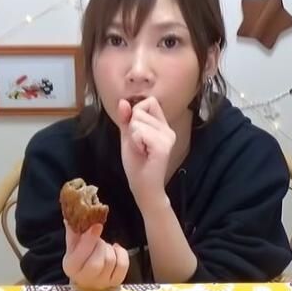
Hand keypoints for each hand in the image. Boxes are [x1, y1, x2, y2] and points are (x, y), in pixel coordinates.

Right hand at [62, 222, 128, 289]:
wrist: (88, 273)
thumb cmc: (79, 256)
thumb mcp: (73, 244)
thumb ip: (73, 231)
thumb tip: (71, 216)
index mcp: (71, 267)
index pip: (81, 256)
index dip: (90, 240)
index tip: (97, 226)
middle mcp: (85, 278)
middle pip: (97, 262)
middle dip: (100, 246)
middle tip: (99, 240)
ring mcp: (102, 282)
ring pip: (111, 261)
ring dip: (109, 248)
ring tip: (104, 247)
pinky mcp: (116, 281)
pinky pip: (123, 264)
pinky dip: (121, 253)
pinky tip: (115, 249)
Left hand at [115, 97, 174, 211]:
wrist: (143, 188)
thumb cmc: (137, 164)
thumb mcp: (128, 137)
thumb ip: (126, 119)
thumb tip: (123, 101)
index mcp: (162, 126)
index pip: (150, 102)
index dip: (136, 112)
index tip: (136, 132)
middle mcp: (168, 130)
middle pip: (141, 109)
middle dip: (132, 126)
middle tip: (138, 145)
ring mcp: (167, 138)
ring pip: (138, 121)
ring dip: (133, 136)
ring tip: (141, 150)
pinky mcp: (163, 147)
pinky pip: (140, 132)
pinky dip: (135, 142)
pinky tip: (142, 153)